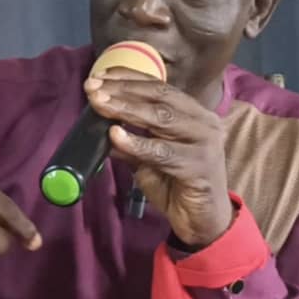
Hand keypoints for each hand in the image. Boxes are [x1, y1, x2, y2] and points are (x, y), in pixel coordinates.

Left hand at [84, 67, 233, 247]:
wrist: (202, 222)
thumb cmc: (177, 186)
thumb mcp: (149, 160)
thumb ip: (131, 143)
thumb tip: (101, 126)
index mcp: (194, 113)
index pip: (159, 87)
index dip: (128, 78)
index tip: (99, 75)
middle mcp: (204, 121)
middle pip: (159, 97)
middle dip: (122, 91)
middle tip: (92, 88)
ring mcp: (205, 142)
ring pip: (161, 119)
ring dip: (126, 109)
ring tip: (100, 104)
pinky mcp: (200, 166)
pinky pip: (163, 152)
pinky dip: (138, 143)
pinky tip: (116, 136)